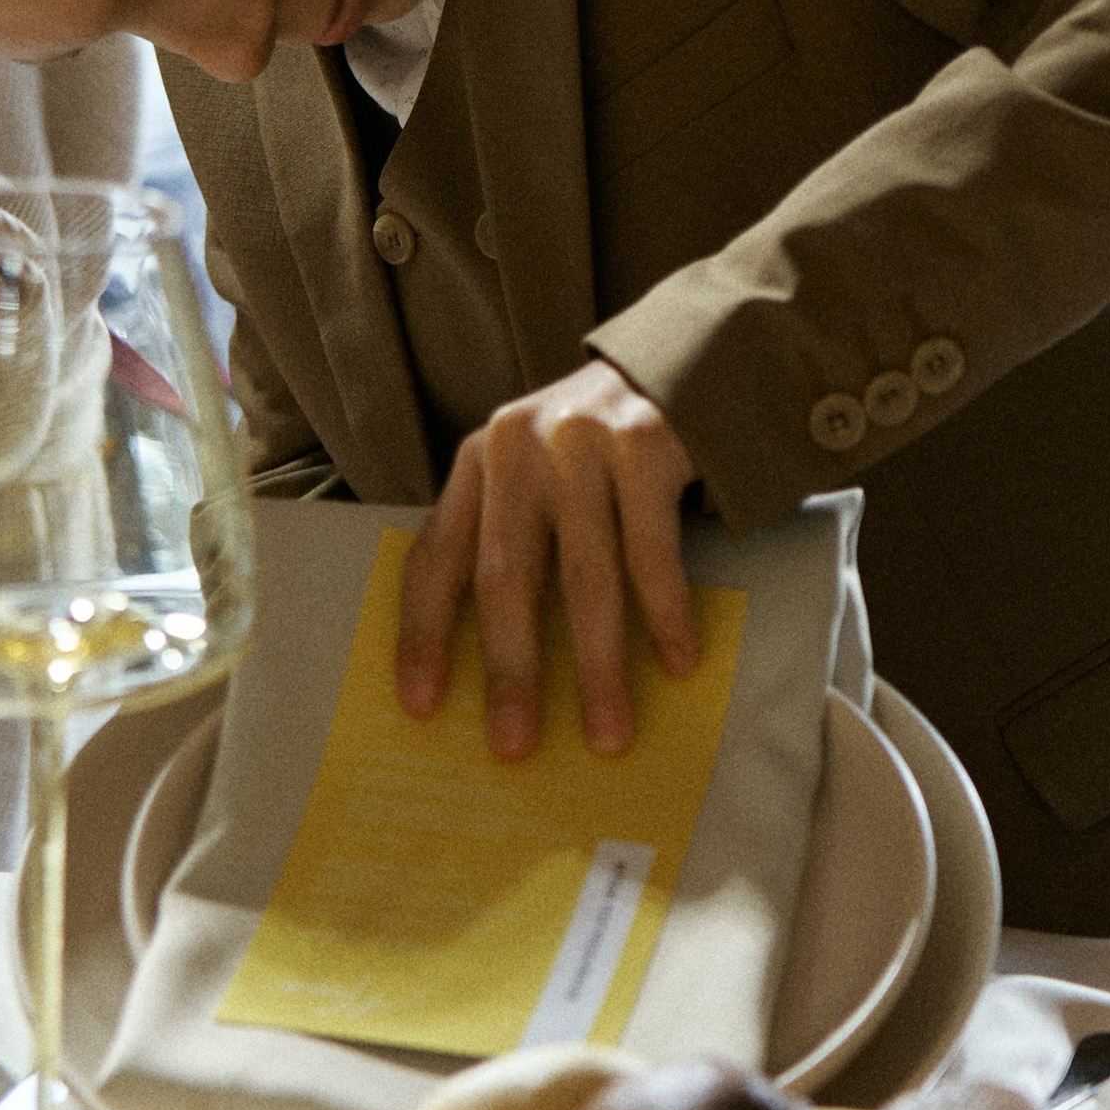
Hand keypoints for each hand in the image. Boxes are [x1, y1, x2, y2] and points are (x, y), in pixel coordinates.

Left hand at [399, 358, 698, 759]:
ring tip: (607, 733)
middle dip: (512, 670)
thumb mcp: (535, 474)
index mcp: (477, 460)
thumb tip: (498, 667)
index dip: (425, 634)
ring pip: (585, 576)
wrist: (687, 365)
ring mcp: (583, 441)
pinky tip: (676, 663)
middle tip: (515, 744)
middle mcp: (519, 445)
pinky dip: (665, 615)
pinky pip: (652, 552)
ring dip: (598, 666)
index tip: (422, 705)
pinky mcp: (646, 444)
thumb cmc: (599, 447)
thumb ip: (508, 536)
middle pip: (507, 577)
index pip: (437, 557)